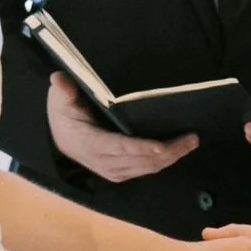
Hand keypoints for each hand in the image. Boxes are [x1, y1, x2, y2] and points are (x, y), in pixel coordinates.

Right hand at [48, 72, 196, 184]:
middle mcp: (105, 162)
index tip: (162, 146)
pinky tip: (178, 151)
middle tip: (192, 138)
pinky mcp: (121, 173)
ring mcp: (114, 170)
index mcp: (92, 144)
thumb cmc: (63, 116)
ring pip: (147, 168)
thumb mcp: (60, 100)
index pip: (121, 148)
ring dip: (172, 157)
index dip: (142, 148)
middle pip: (142, 161)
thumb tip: (58, 78)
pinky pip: (146, 170)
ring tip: (191, 142)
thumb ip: (63, 90)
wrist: (58, 139)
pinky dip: (163, 162)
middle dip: (169, 151)